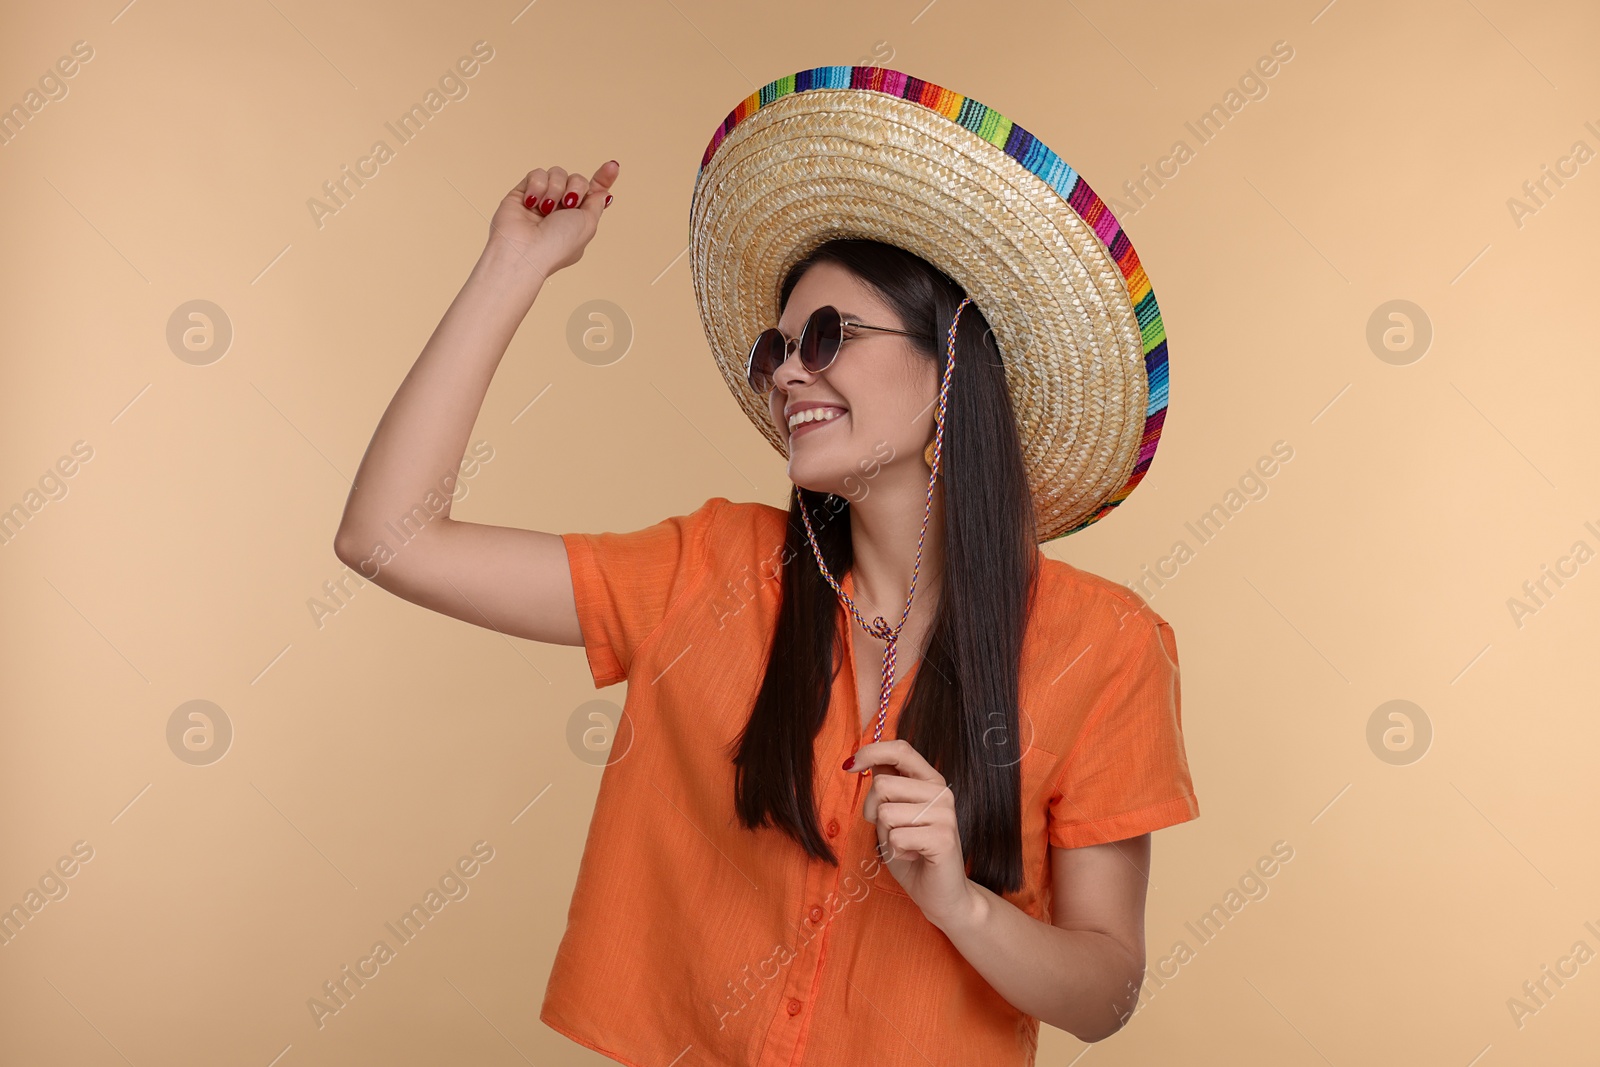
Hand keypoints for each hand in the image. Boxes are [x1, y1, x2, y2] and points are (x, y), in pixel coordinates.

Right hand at [483, 161, 619, 278]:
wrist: (524, 250)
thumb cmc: (557, 244)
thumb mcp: (588, 225)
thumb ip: (596, 204)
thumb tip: (604, 192)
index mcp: (578, 220)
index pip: (593, 193)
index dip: (603, 178)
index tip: (613, 166)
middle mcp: (561, 209)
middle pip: (577, 179)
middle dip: (576, 188)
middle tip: (568, 204)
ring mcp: (542, 200)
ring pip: (557, 173)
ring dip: (556, 189)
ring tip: (546, 209)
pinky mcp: (523, 192)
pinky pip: (537, 174)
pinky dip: (537, 187)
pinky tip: (531, 203)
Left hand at [849, 739, 976, 928]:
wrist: (941, 894)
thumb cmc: (913, 852)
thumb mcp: (894, 814)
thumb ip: (887, 787)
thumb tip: (866, 760)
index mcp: (930, 780)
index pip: (900, 749)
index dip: (871, 751)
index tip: (850, 766)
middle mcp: (941, 792)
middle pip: (882, 785)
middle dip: (872, 811)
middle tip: (888, 830)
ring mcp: (944, 814)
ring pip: (886, 813)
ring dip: (885, 834)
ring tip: (904, 844)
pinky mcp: (943, 838)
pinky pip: (895, 837)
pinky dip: (895, 851)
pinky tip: (913, 856)